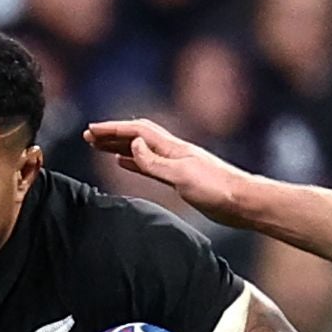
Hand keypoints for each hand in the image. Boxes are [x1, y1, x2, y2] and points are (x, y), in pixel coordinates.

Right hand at [84, 118, 251, 221]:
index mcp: (172, 148)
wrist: (243, 202)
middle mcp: (173, 152)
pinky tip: (125, 163)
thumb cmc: (217, 189)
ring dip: (119, 145)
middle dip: (112, 134)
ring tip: (100, 146)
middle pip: (136, 136)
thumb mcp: (182, 176)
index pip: (137, 131)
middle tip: (88, 136)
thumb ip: (154, 161)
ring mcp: (176, 164)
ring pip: (141, 149)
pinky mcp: (180, 178)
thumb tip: (132, 144)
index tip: (91, 131)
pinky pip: (149, 164)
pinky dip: (133, 161)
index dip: (113, 129)